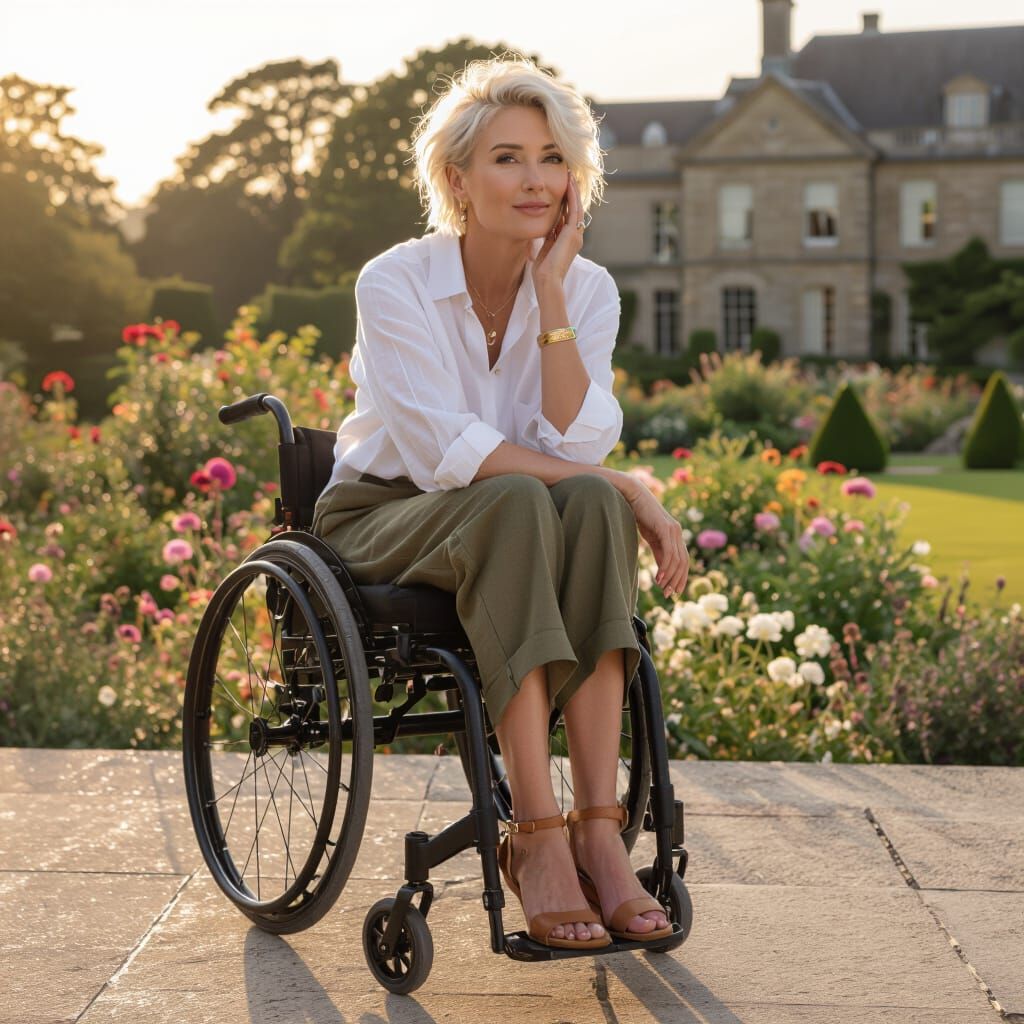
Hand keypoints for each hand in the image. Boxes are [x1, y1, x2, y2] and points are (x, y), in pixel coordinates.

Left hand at [528, 169, 583, 293]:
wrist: (548, 281)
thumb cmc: (543, 273)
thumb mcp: (543, 251)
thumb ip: (544, 241)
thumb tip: (539, 235)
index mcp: (568, 241)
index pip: (567, 217)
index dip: (565, 203)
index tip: (560, 190)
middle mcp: (575, 237)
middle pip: (575, 210)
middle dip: (572, 193)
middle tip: (568, 176)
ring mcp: (576, 235)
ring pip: (577, 207)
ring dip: (574, 191)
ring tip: (570, 176)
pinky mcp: (573, 233)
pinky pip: (574, 210)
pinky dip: (572, 196)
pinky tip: (569, 184)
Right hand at [623, 480, 688, 598]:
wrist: (633, 495)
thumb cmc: (639, 515)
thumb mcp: (651, 537)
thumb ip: (659, 552)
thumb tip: (663, 571)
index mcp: (675, 535)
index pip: (683, 560)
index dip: (681, 577)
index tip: (675, 591)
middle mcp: (677, 532)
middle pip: (684, 562)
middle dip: (678, 580)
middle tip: (670, 595)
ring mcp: (673, 530)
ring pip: (677, 560)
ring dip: (671, 577)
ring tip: (663, 588)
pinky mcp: (665, 528)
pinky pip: (669, 552)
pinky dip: (665, 566)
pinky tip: (660, 577)